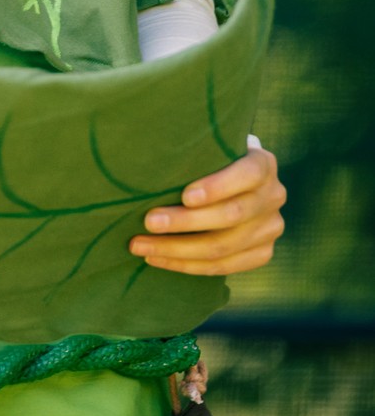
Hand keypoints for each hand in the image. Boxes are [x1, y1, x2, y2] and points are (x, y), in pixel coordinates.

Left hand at [129, 141, 285, 275]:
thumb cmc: (211, 160)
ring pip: (222, 247)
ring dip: (176, 249)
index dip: (218, 187)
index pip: (247, 174)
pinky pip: (222, 267)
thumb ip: (196, 153)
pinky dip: (186, 265)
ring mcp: (271, 228)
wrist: (236, 183)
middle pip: (230, 215)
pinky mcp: (263, 253)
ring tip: (141, 245)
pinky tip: (158, 258)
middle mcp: (273, 196)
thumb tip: (151, 160)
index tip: (185, 196)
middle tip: (148, 221)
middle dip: (185, 221)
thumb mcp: (210, 149)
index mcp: (263, 164)